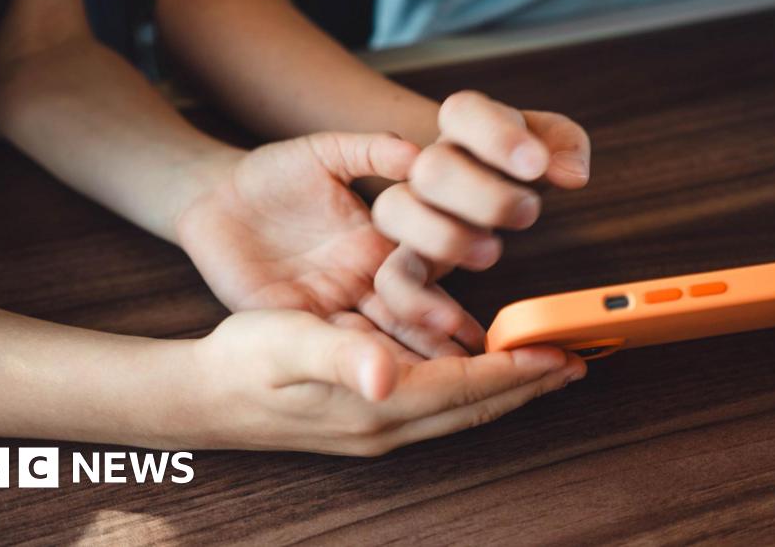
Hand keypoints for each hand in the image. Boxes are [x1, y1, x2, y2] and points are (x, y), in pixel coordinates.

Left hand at [175, 132, 483, 357]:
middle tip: (473, 343)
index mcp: (379, 242)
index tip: (485, 270)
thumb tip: (418, 152)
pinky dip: (357, 362)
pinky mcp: (293, 323)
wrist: (211, 197)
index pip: (426, 262)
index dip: (451, 267)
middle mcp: (364, 280)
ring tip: (443, 374)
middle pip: (412, 311)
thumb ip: (369, 150)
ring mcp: (331, 305)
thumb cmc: (272, 173)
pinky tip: (382, 380)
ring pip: (377, 338)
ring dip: (408, 356)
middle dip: (441, 327)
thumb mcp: (324, 153)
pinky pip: (331, 347)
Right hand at [180, 309, 585, 454]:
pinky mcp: (368, 419)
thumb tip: (386, 376)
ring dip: (504, 389)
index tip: (560, 353)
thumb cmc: (241, 362)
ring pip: (460, 411)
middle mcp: (386, 424)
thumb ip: (339, 358)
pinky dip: (470, 388)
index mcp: (377, 403)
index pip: (466, 386)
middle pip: (475, 406)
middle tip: (574, 361)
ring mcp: (378, 428)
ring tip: (541, 367)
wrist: (200, 397)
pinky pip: (437, 407)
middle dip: (527, 385)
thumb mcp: (286, 345)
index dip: (516, 369)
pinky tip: (476, 369)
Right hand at [371, 91, 590, 339]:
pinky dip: (417, 301)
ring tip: (490, 253)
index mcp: (464, 124)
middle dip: (483, 195)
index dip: (497, 137)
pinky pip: (392, 277)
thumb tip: (570, 172)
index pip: (464, 111)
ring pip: (394, 212)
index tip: (537, 165)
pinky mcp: (407, 256)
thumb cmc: (519, 163)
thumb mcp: (550, 142)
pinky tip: (455, 321)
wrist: (486, 183)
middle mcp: (429, 162)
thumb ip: (563, 145)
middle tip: (528, 213)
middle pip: (432, 168)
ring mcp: (411, 208)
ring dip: (444, 238)